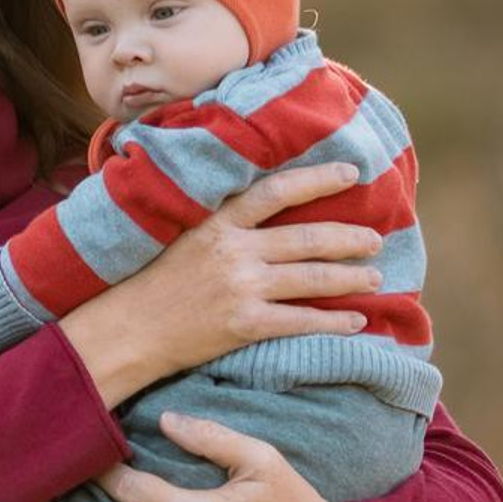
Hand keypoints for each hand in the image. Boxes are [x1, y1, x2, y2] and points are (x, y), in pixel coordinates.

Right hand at [59, 163, 382, 404]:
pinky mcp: (244, 324)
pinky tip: (355, 321)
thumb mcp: (174, 234)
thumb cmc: (144, 281)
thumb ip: (213, 218)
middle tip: (376, 238)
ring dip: (350, 277)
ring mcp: (241, 288)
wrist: (125, 329)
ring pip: (312, 278)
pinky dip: (334, 322)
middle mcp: (234, 250)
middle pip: (307, 238)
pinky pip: (301, 321)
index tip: (351, 172)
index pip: (278, 190)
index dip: (318, 179)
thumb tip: (248, 201)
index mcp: (216, 221)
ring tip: (375, 276)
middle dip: (350, 237)